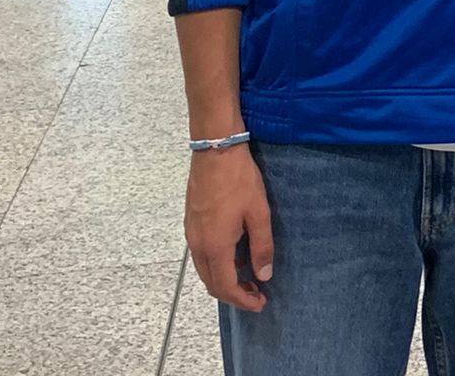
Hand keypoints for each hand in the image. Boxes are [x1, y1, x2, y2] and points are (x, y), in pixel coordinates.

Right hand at [184, 147, 273, 312]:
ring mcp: (191, 234)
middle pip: (212, 283)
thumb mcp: (259, 213)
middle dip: (233, 293)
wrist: (215, 152)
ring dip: (224, 279)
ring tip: (248, 275)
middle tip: (257, 292)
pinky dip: (217, 264)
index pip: (225, 286)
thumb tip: (263, 275)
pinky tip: (235, 255)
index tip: (260, 303)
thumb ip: (261, 247)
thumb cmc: (240, 181)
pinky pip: (201, 255)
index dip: (242, 300)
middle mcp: (198, 245)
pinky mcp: (191, 224)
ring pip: (205, 270)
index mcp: (215, 246)